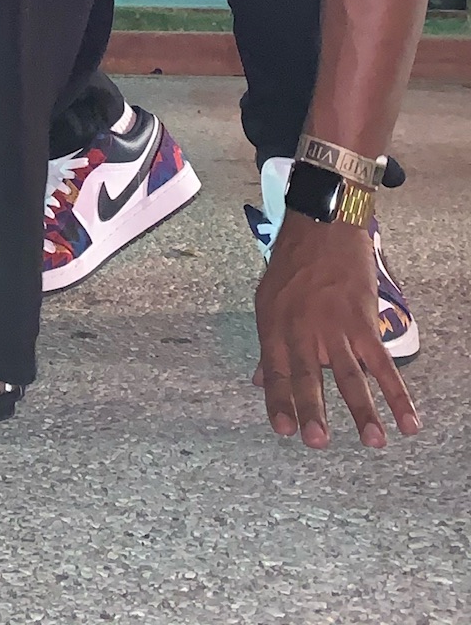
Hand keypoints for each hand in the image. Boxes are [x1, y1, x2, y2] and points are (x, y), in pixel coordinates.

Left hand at [254, 212, 418, 448]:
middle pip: (308, 376)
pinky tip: (408, 420)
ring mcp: (334, 326)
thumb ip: (270, 345)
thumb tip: (259, 381)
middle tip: (318, 442)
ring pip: (349, 375)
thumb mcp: (268, 299)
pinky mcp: (363, 321)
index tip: (285, 430)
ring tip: (372, 442)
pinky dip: (397, 393)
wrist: (322, 226)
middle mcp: (302, 330)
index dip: (278, 402)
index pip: (275, 372)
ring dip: (362, 411)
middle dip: (314, 411)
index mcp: (275, 326)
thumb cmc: (292, 262)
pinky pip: (381, 363)